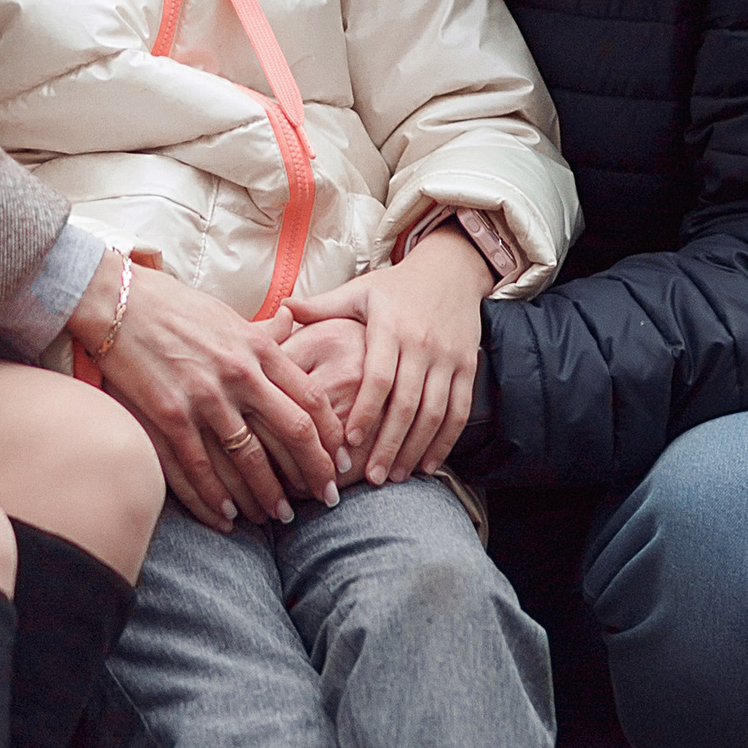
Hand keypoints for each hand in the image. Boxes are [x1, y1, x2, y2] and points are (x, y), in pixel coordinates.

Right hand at [69, 257, 346, 530]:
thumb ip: (263, 331)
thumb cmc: (174, 307)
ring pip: (248, 460)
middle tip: (325, 500)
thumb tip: (292, 321)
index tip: (340, 462)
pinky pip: (199, 469)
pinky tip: (228, 516)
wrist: (118, 302)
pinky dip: (215, 498)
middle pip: (292, 434)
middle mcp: (238, 375)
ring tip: (276, 516)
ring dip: (266, 495)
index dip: (331, 437)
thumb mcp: (229, 314)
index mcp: (258, 348)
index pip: (311, 399)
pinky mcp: (169, 416)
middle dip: (313, 473)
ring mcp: (203, 398)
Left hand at [286, 225, 493, 484]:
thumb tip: (280, 309)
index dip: (365, 412)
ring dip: (415, 448)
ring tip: (393, 477)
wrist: (452, 270)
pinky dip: (446, 441)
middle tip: (370, 478)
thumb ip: (320, 306)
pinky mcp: (468, 367)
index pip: (378, 377)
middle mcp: (422, 343)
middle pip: (407, 403)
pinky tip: (427, 465)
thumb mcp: (358, 291)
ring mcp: (448, 357)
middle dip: (389, 443)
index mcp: (390, 327)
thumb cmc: (395, 286)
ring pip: (435, 412)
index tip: (349, 443)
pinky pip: (459, 410)